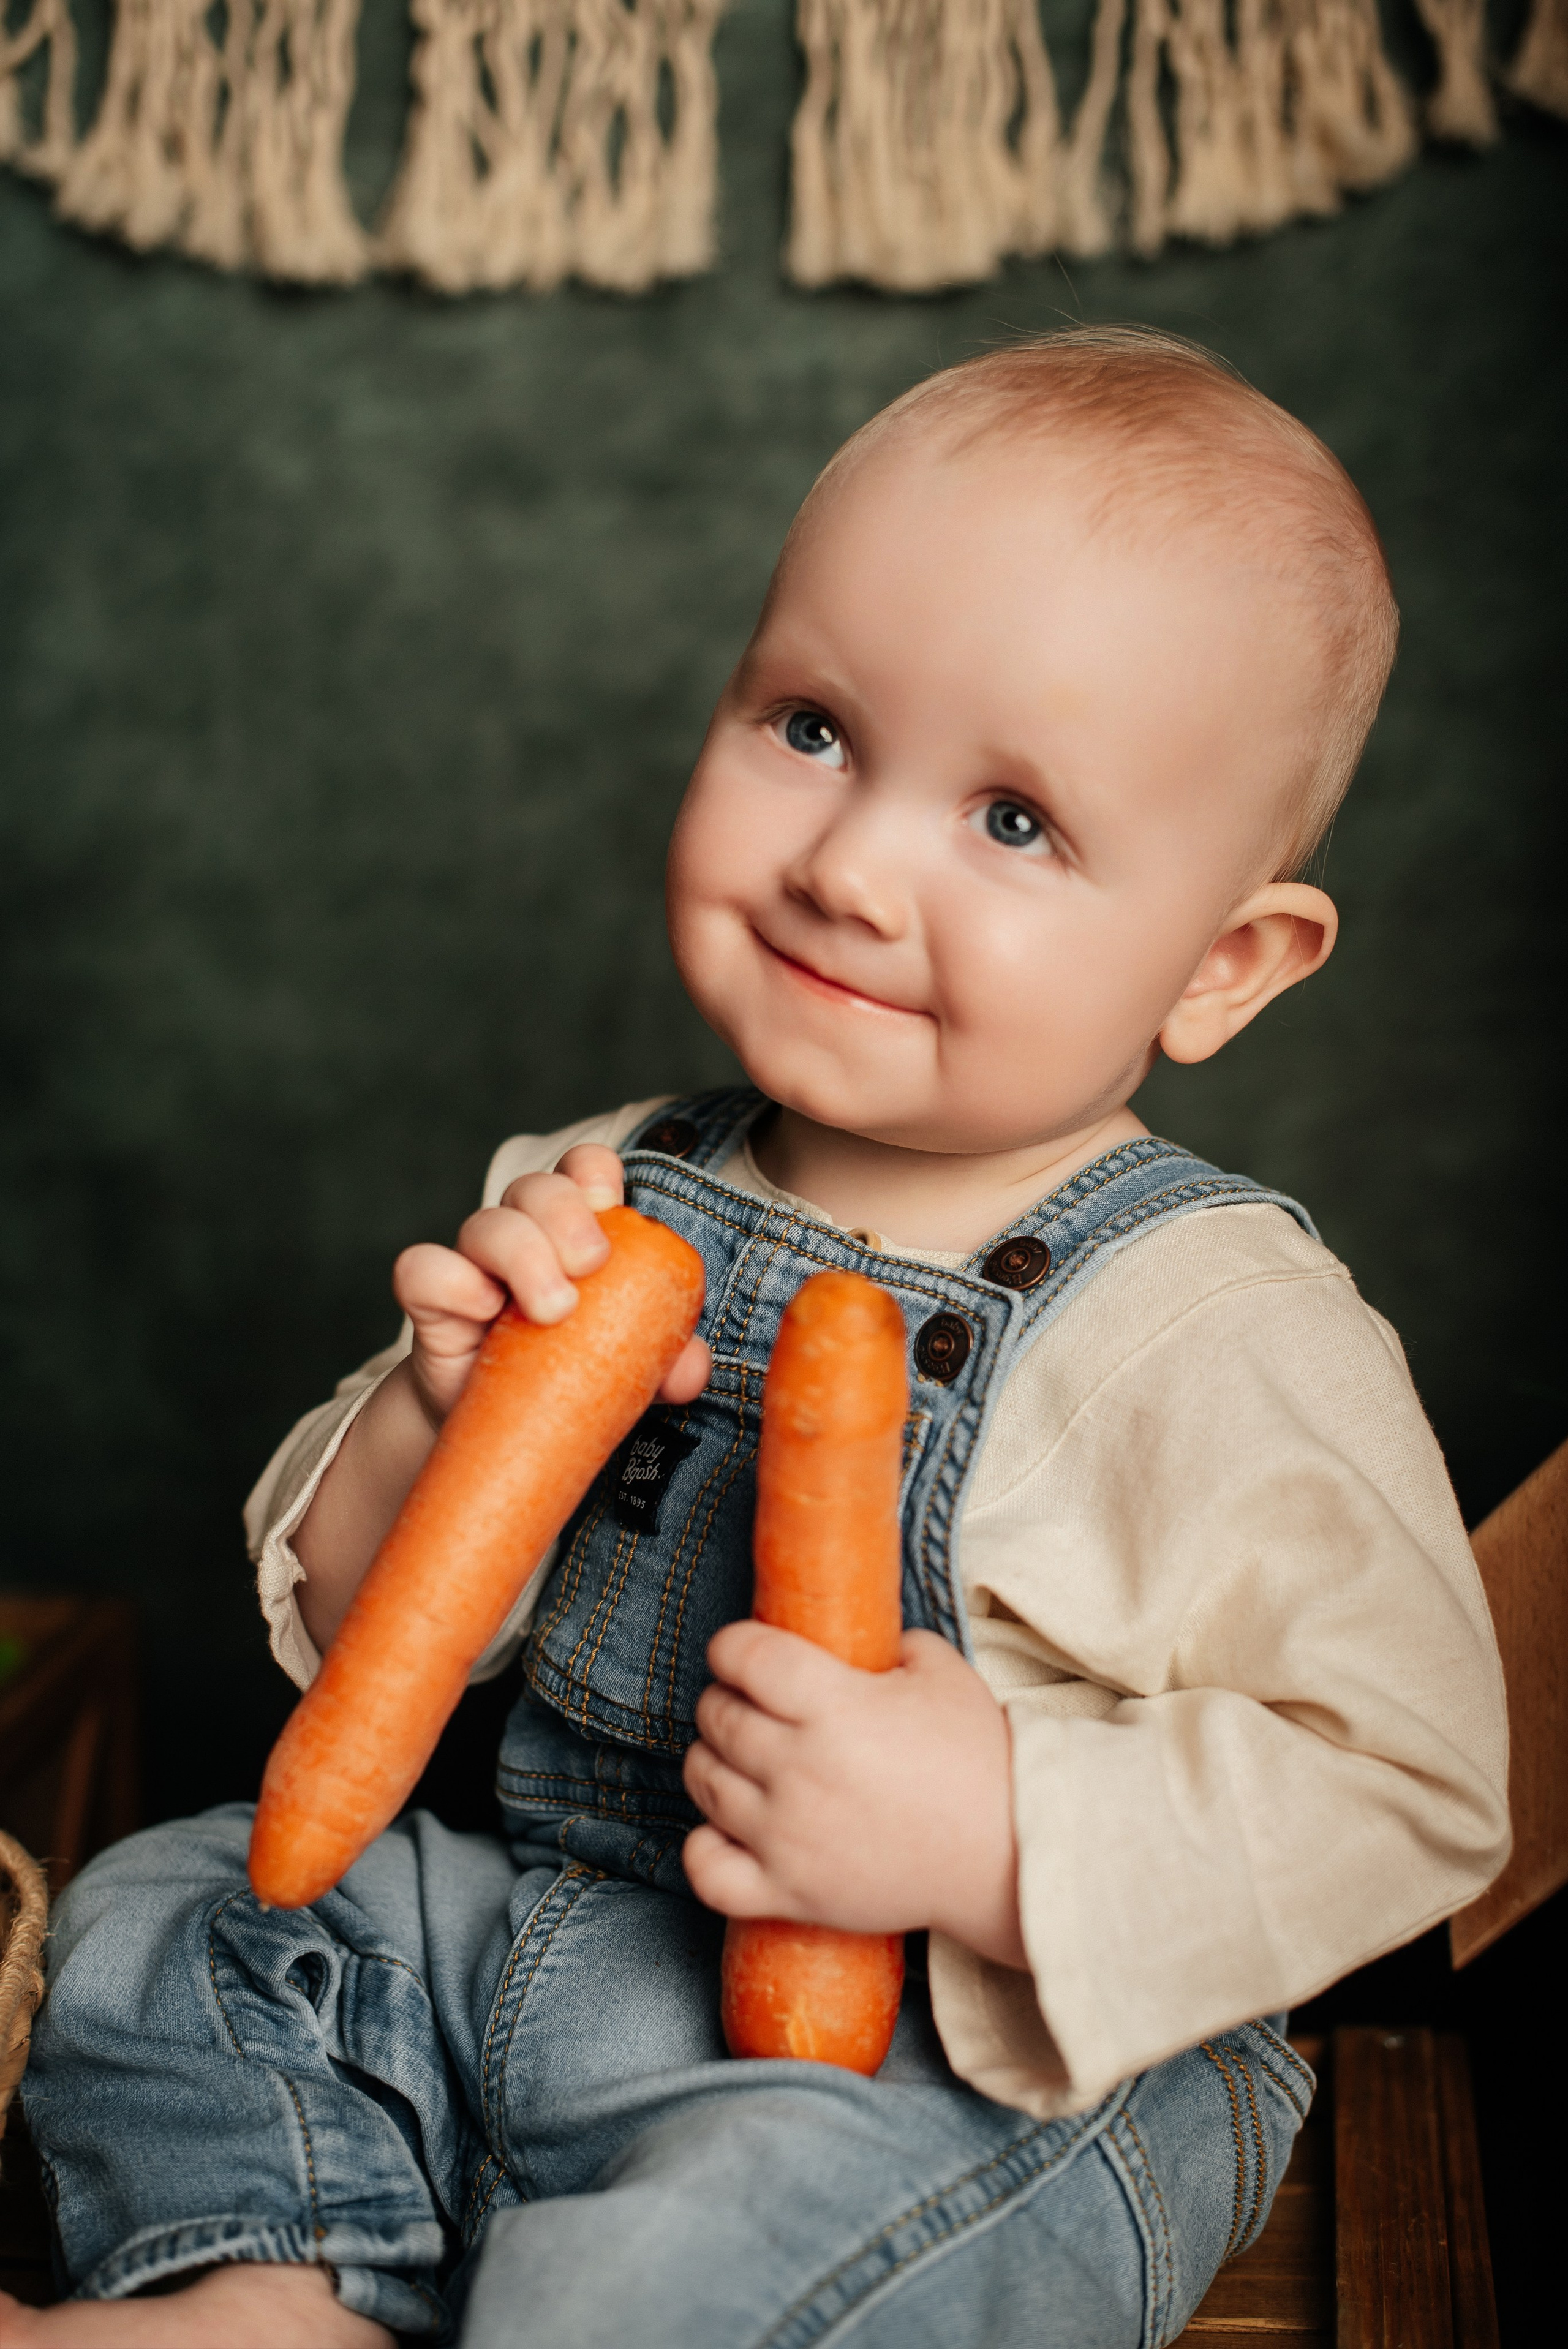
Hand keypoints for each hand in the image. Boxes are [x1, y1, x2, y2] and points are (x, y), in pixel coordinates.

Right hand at [394, 1143, 710, 1424]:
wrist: (500, 1430)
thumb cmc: (568, 1376)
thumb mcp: (626, 1366)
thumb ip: (664, 1357)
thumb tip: (693, 1367)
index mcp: (575, 1234)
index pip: (582, 1168)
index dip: (593, 1172)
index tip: (611, 1207)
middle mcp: (523, 1236)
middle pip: (536, 1186)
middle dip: (567, 1215)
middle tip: (591, 1266)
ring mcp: (472, 1266)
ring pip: (485, 1222)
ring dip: (525, 1255)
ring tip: (554, 1310)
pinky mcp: (430, 1304)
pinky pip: (421, 1268)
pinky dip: (453, 1281)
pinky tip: (483, 1311)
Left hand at [682, 1624, 1026, 1969]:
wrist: (1007, 1857)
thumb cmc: (978, 1760)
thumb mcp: (940, 1673)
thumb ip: (890, 1645)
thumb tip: (855, 1641)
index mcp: (835, 1707)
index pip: (745, 1658)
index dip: (731, 1647)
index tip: (739, 1650)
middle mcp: (800, 1768)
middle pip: (718, 1717)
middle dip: (725, 1699)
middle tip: (748, 1702)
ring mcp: (789, 1835)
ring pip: (704, 1782)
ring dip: (710, 1758)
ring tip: (735, 1755)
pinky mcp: (790, 1893)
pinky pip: (709, 1872)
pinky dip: (703, 1847)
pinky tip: (724, 1828)